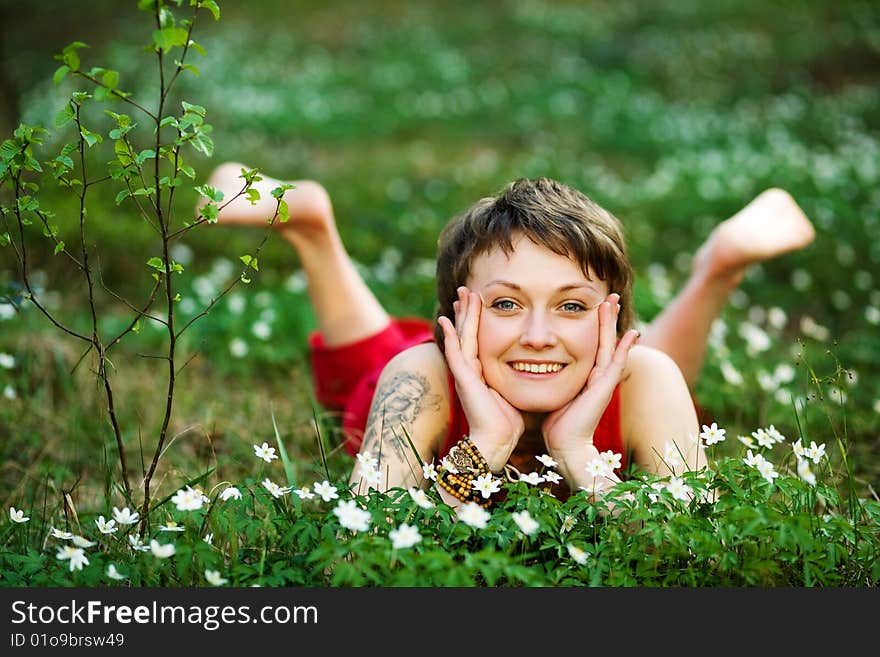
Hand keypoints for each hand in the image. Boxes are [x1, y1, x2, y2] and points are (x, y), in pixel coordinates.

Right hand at [437, 286, 523, 469]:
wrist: (497, 442)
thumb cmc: (508, 423)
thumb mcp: (513, 392)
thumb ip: (517, 378)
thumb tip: (533, 368)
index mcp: (482, 372)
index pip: (478, 339)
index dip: (477, 320)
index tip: (478, 301)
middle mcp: (470, 370)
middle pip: (467, 333)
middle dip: (467, 311)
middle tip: (465, 290)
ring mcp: (465, 374)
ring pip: (461, 337)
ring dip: (461, 315)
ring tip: (460, 295)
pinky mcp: (463, 379)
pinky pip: (454, 352)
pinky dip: (450, 336)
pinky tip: (445, 320)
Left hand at [541, 293, 638, 482]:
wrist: (565, 445)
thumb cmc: (556, 423)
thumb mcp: (553, 392)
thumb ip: (550, 377)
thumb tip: (535, 364)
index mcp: (585, 374)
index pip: (590, 343)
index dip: (593, 324)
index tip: (593, 304)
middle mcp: (597, 375)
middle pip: (603, 339)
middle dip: (606, 317)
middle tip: (611, 295)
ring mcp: (603, 381)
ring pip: (610, 345)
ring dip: (612, 323)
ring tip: (615, 302)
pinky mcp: (605, 388)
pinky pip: (617, 363)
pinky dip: (625, 348)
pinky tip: (633, 333)